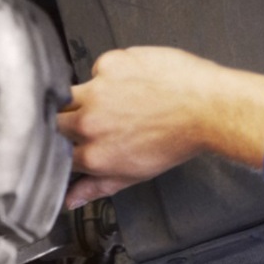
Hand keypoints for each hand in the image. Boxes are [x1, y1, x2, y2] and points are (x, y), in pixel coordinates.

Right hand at [55, 47, 263, 208]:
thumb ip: (98, 187)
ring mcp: (97, 91)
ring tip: (115, 100)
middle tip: (96, 120)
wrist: (206, 107)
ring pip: (70, 93)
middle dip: (68, 122)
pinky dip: (111, 75)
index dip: (65, 147)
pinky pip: (98, 69)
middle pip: (56, 122)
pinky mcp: (109, 64)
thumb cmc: (178, 139)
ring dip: (85, 98)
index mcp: (94, 155)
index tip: (75, 144)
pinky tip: (133, 82)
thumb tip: (72, 199)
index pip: (59, 153)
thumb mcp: (135, 174)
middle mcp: (90, 123)